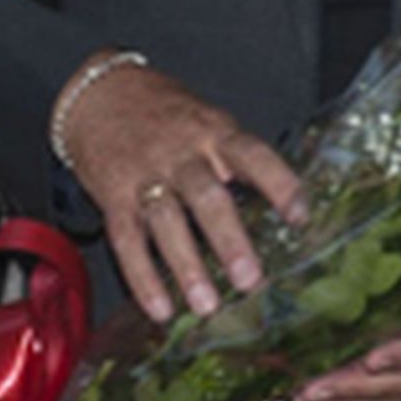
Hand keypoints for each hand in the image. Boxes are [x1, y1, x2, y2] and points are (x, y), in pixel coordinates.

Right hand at [57, 59, 305, 323]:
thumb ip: (237, 160)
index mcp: (213, 132)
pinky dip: (143, 278)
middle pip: (206, 196)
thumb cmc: (166, 114)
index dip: (279, 183)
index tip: (300, 215)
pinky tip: (160, 308)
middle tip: (249, 279)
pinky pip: (127, 239)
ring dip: (187, 267)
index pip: (252, 155)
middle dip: (228, 240)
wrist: (100, 92)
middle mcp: (181, 154)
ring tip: (206, 304)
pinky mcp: (113, 196)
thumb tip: (279, 207)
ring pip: (166, 222)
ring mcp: (145, 175)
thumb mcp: (208, 122)